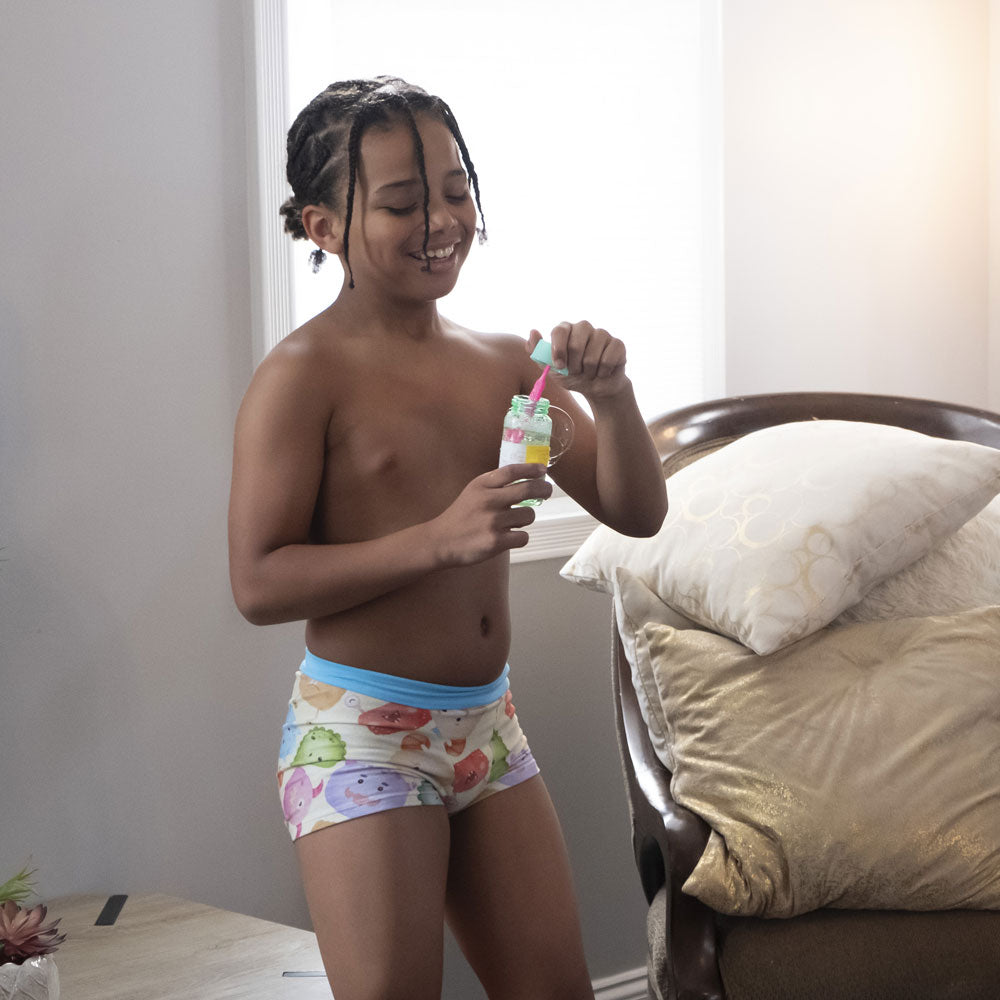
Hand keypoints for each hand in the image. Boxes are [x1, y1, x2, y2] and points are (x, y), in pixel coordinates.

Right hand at [430, 464, 551, 565]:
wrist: (441, 541)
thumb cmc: (461, 516)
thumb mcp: (473, 492)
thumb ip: (494, 484)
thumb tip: (526, 478)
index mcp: (482, 485)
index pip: (512, 471)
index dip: (531, 468)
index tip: (543, 470)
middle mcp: (488, 500)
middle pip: (527, 490)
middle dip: (543, 489)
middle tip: (547, 491)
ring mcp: (493, 522)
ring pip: (528, 515)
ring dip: (526, 519)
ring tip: (513, 522)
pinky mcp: (496, 541)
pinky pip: (523, 537)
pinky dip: (520, 538)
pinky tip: (509, 537)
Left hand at [527, 321, 628, 398]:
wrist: (595, 388)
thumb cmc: (571, 375)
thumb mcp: (551, 368)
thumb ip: (538, 352)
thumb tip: (533, 332)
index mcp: (566, 330)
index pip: (559, 331)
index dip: (559, 350)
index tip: (560, 365)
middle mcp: (584, 328)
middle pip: (576, 345)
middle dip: (574, 366)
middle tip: (575, 371)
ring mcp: (602, 334)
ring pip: (592, 356)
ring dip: (589, 372)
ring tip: (589, 372)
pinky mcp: (617, 344)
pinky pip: (608, 360)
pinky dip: (603, 372)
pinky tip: (603, 372)